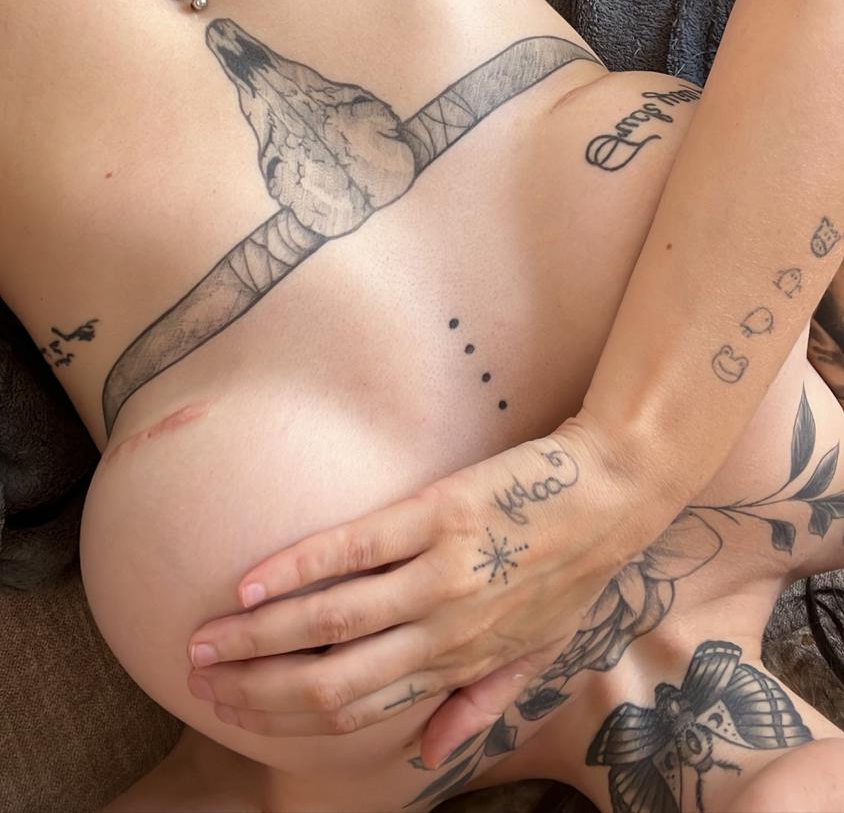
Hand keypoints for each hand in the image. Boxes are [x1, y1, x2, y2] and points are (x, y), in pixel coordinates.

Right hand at [185, 414, 646, 766]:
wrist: (618, 490)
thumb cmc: (577, 568)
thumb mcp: (541, 652)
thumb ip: (480, 702)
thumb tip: (429, 753)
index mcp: (462, 664)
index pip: (357, 710)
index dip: (288, 718)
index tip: (236, 709)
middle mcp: (444, 631)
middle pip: (329, 680)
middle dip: (255, 688)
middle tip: (197, 677)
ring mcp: (439, 574)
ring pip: (330, 621)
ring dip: (257, 636)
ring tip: (203, 638)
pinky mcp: (439, 515)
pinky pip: (355, 550)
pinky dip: (297, 569)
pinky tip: (249, 582)